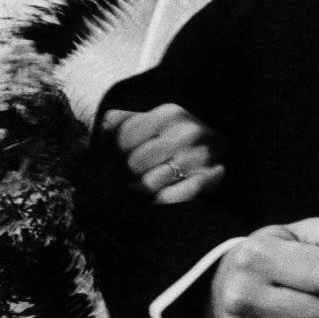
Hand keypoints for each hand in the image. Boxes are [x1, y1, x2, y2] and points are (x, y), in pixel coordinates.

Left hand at [99, 104, 225, 204]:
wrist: (224, 151)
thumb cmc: (177, 138)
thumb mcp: (153, 122)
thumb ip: (121, 122)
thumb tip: (94, 133)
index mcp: (168, 114)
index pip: (124, 137)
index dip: (115, 153)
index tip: (117, 160)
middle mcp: (185, 132)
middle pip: (134, 163)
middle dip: (126, 175)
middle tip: (126, 179)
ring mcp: (199, 157)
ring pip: (149, 184)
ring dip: (140, 192)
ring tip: (141, 190)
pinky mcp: (210, 179)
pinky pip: (170, 199)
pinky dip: (158, 203)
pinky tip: (156, 199)